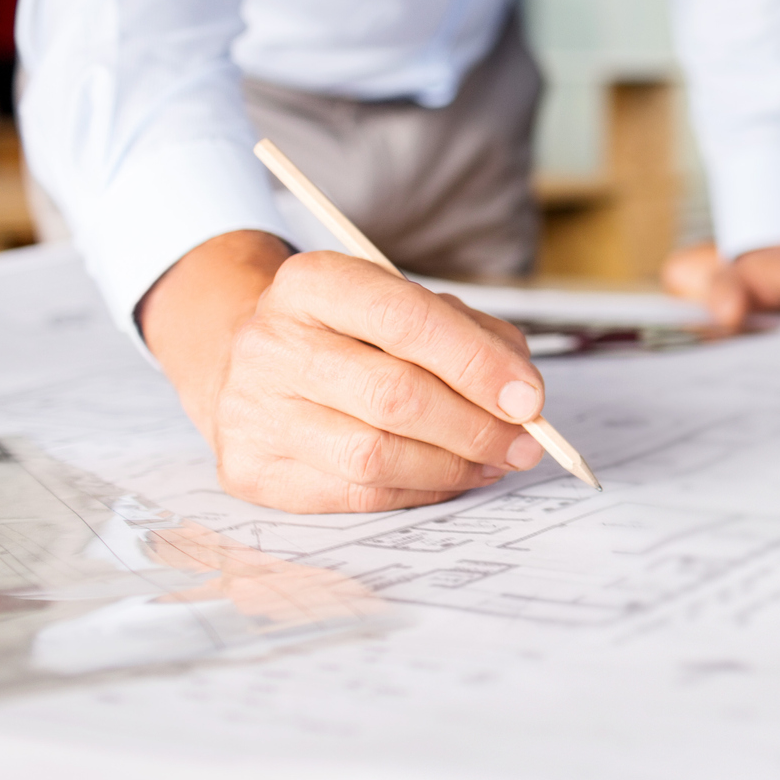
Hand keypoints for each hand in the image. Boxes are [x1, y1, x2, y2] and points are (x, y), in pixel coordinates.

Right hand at [138, 232, 550, 513]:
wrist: (252, 364)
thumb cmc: (352, 335)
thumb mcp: (409, 306)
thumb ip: (474, 337)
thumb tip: (523, 398)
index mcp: (313, 283)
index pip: (407, 320)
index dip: (477, 363)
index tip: (529, 398)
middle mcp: (271, 342)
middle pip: (394, 395)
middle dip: (476, 426)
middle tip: (525, 442)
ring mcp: (252, 409)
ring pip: (374, 455)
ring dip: (452, 466)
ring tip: (494, 461)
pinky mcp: (250, 469)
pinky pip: (354, 495)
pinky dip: (418, 490)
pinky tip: (449, 477)